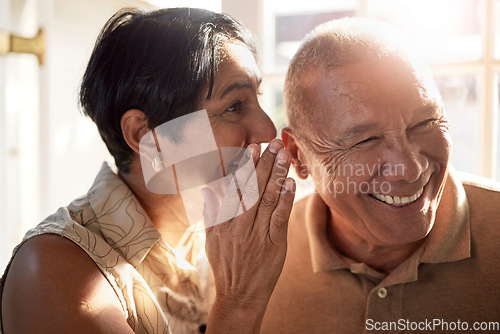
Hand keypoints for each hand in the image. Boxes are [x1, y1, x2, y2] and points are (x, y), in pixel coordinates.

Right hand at [203, 139, 294, 332]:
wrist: (239, 295)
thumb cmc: (225, 265)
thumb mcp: (210, 240)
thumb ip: (210, 212)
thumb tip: (208, 188)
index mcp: (223, 221)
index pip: (234, 188)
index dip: (244, 166)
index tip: (250, 147)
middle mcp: (239, 225)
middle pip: (253, 188)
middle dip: (263, 163)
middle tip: (272, 143)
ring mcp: (257, 234)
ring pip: (268, 199)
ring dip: (276, 175)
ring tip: (283, 155)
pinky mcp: (274, 244)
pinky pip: (280, 218)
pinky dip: (286, 200)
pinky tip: (290, 183)